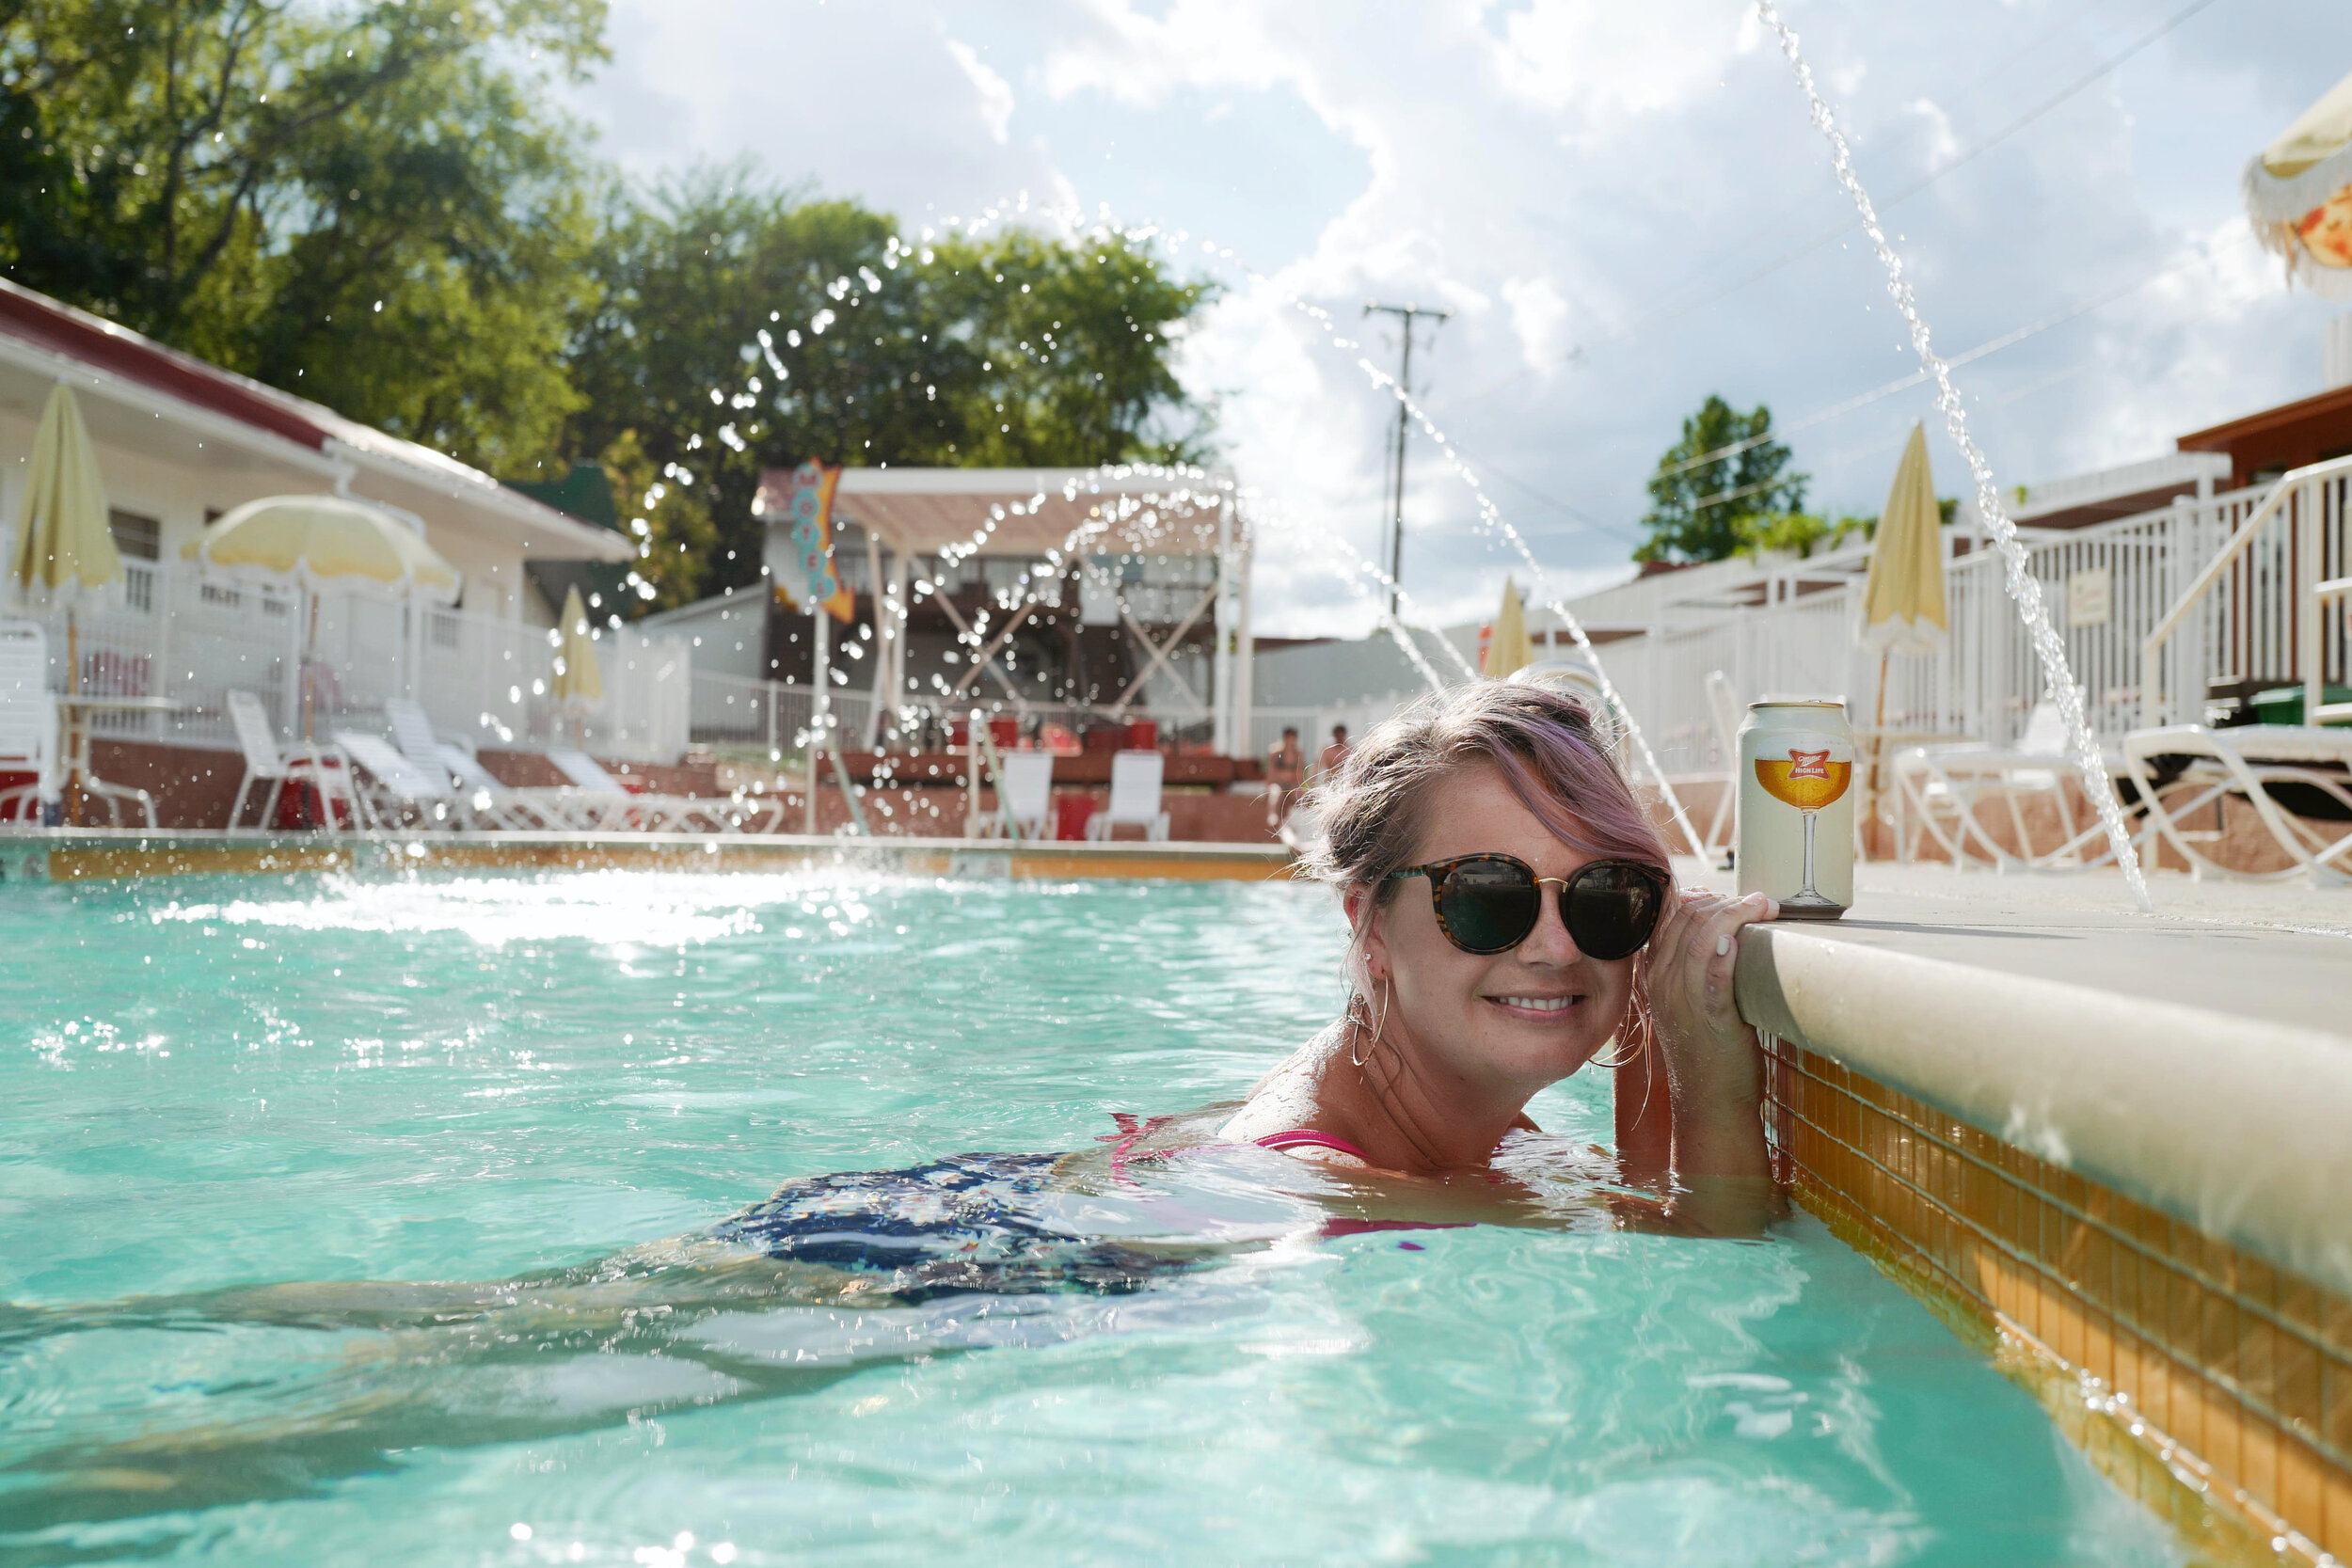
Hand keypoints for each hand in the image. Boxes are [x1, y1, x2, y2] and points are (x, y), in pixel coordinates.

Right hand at [1644, 888, 1776, 1176]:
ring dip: (1735, 915)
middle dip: (1727, 901)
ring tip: (1764, 908)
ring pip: (1701, 939)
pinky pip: (1713, 978)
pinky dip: (1725, 954)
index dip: (1704, 897)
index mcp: (1655, 974)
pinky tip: (1738, 939)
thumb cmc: (1709, 1049)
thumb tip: (1726, 930)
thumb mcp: (1690, 1001)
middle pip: (1687, 920)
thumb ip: (1698, 966)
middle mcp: (1662, 983)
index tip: (1734, 897)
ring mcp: (1683, 1001)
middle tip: (1760, 901)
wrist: (1710, 1101)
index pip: (1671, 915)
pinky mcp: (1710, 1019)